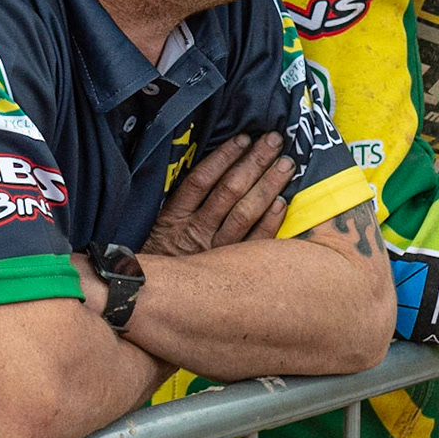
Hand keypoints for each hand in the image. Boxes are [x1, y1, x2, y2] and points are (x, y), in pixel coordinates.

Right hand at [142, 133, 291, 255]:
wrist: (152, 298)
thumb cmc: (159, 259)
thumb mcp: (158, 228)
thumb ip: (180, 203)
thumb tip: (211, 168)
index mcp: (173, 218)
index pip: (201, 180)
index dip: (223, 157)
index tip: (243, 139)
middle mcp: (195, 232)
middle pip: (229, 191)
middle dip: (254, 162)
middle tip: (273, 142)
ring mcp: (215, 251)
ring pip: (245, 213)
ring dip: (267, 185)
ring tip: (285, 164)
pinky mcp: (231, 268)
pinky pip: (255, 242)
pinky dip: (269, 221)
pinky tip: (282, 202)